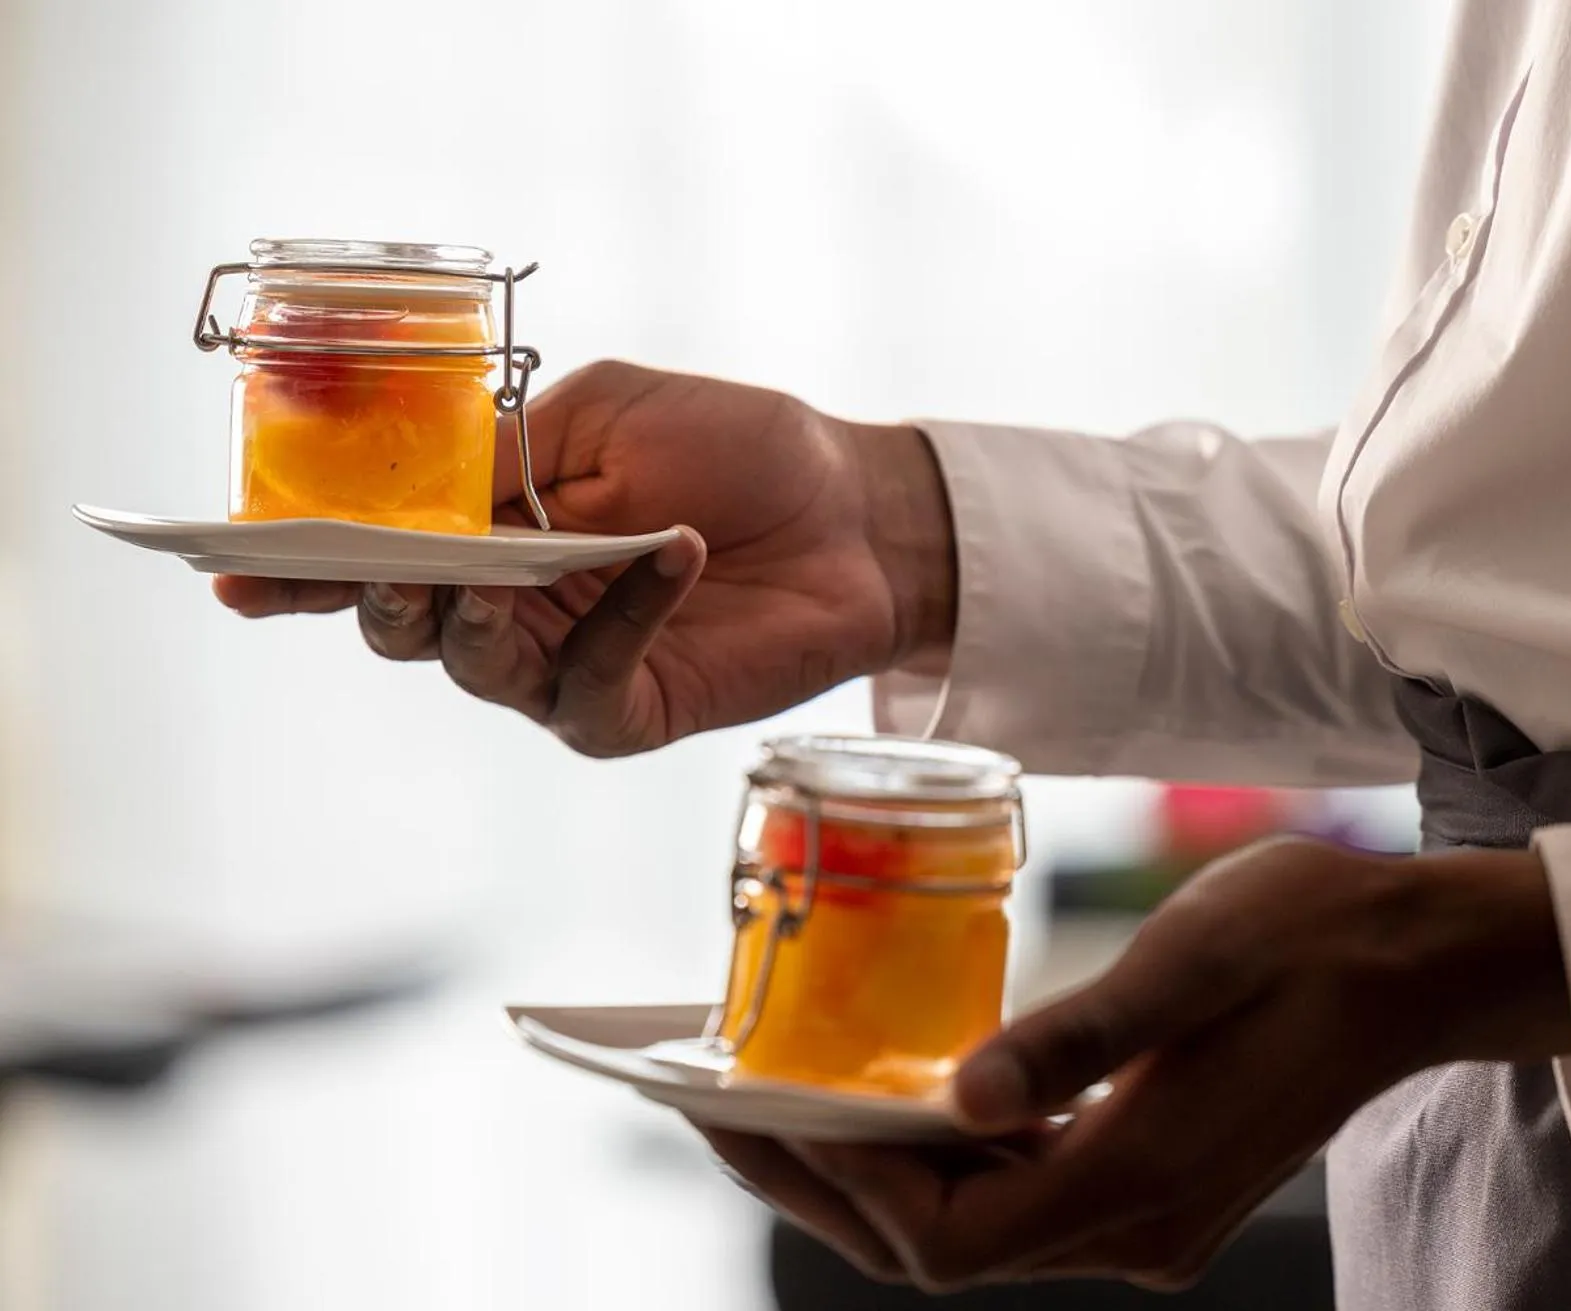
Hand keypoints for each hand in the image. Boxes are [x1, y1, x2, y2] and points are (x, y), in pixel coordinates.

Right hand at [213, 361, 955, 754]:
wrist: (853, 508)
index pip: (376, 551)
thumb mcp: (607, 411)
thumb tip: (413, 473)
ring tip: (495, 572)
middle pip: (402, 624)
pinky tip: (669, 555)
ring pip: (471, 666)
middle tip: (383, 564)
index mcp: (492, 528)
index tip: (228, 563)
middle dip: (373, 594)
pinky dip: (620, 619)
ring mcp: (567, 665)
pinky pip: (588, 685)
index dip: (301, 562)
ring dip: (471, 617)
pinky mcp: (632, 710)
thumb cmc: (736, 449)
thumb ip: (508, 447)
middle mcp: (513, 606)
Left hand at [700, 838, 1570, 1291]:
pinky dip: (939, 1155)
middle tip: (717, 1116)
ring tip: (776, 1105)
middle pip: (940, 1244)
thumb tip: (959, 1098)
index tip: (750, 1112)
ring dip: (871, 1171)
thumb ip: (1079, 1035)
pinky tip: (896, 1099)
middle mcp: (1134, 1224)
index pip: (947, 1235)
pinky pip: (1015, 1191)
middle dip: (822, 1183)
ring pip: (971, 1222)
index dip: (839, 1184)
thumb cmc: (1309, 936)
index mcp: (1139, 1179)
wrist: (1413, 959)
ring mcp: (1145, 1213)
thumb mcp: (1192, 959)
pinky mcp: (1149, 1180)